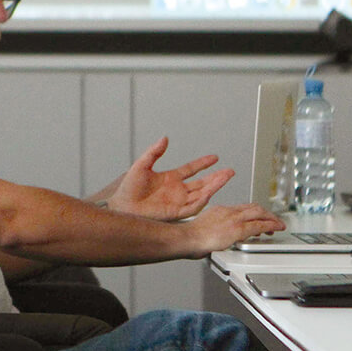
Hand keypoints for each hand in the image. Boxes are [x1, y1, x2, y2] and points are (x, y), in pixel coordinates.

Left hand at [99, 137, 234, 220]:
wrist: (122, 206)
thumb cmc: (128, 189)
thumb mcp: (142, 165)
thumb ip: (154, 152)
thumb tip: (164, 138)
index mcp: (170, 179)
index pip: (191, 170)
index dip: (203, 163)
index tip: (215, 158)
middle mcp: (177, 190)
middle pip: (202, 183)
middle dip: (216, 177)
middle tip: (229, 171)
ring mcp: (177, 201)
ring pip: (201, 194)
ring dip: (214, 187)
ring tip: (225, 178)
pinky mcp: (175, 212)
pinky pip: (192, 207)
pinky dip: (201, 201)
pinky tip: (209, 193)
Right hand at [182, 204, 285, 256]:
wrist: (188, 237)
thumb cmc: (191, 237)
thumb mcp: (204, 228)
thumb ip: (215, 230)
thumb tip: (218, 239)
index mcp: (219, 210)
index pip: (241, 208)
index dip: (252, 212)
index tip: (257, 218)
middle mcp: (228, 212)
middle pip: (253, 207)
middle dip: (265, 213)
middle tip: (272, 220)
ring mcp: (234, 219)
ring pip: (259, 213)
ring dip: (271, 218)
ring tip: (277, 224)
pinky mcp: (238, 229)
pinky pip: (259, 225)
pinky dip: (270, 225)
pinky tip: (276, 228)